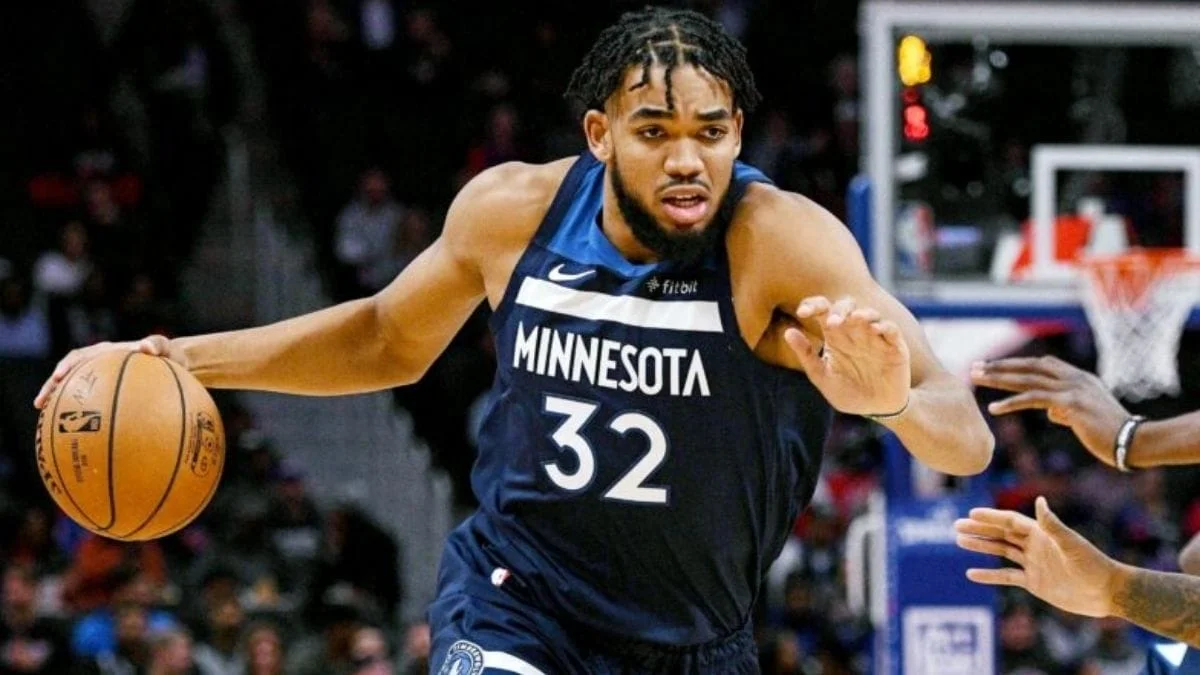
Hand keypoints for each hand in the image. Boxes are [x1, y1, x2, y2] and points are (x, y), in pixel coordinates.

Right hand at [33, 336, 173, 408]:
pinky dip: (82, 418)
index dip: (67, 366)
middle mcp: (98, 365)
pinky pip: (91, 406)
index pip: (80, 357)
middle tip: (40, 403)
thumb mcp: (167, 348)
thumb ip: (158, 345)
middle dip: (51, 388)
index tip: (58, 377)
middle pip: (67, 375)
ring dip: (59, 403)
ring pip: (73, 391)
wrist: (175, 364)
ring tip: (46, 421)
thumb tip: (146, 347)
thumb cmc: (170, 356)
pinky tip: (79, 437)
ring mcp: (101, 381)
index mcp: (107, 353)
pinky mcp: (107, 395)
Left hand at [784, 295, 909, 415]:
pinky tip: (875, 329)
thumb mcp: (823, 377)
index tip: (802, 312)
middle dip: (839, 309)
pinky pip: (891, 329)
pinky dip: (884, 326)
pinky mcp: (894, 346)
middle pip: (847, 306)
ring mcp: (875, 337)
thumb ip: (806, 355)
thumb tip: (788, 332)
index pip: (823, 310)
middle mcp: (854, 332)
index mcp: (834, 336)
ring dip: (862, 314)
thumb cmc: (848, 392)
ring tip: (854, 320)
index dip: (812, 305)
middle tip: (832, 323)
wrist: (876, 410)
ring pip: (870, 314)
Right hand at [955, 496, 1120, 617]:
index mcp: (1041, 534)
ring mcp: (1033, 564)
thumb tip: (1040, 500)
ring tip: (959, 541)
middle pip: (1001, 534)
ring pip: (1001, 552)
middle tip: (956, 525)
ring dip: (981, 546)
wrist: (1107, 593)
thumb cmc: (1093, 565)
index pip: (1010, 521)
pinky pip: (1006, 577)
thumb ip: (1053, 524)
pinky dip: (990, 576)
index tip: (971, 514)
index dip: (991, 517)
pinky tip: (972, 574)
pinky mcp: (1034, 583)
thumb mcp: (1071, 544)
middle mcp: (1035, 546)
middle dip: (979, 529)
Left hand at [970, 356, 1127, 466]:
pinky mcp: (1071, 404)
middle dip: (1000, 367)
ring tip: (976, 379)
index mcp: (1078, 378)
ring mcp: (1073, 389)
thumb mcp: (1084, 415)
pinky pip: (1034, 400)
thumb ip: (1066, 409)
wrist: (1133, 441)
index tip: (992, 366)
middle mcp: (1075, 378)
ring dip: (999, 379)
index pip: (1040, 365)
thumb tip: (1052, 412)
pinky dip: (1012, 403)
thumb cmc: (1109, 433)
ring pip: (1028, 380)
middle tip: (975, 367)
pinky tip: (994, 408)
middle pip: (1029, 367)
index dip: (1015, 364)